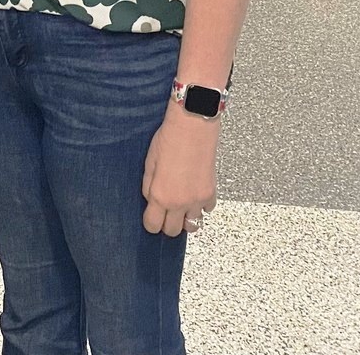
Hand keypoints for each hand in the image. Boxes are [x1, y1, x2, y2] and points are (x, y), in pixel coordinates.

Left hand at [141, 105, 218, 236]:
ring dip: (185, 218)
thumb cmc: (169, 140)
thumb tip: (150, 199)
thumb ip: (148, 186)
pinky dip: (200, 206)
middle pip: (173, 231)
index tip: (150, 218)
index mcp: (160, 195)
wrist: (192, 128)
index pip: (153, 226)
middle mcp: (180, 202)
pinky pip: (206, 210)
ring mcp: (198, 200)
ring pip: (193, 225)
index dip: (150, 223)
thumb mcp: (149, 163)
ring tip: (180, 205)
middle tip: (164, 212)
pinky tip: (193, 192)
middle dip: (167, 224)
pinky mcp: (211, 193)